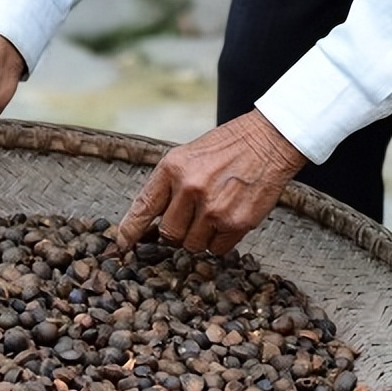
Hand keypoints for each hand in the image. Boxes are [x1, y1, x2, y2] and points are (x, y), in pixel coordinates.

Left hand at [117, 110, 308, 254]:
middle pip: (169, 234)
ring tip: (215, 213)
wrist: (269, 141)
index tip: (122, 244)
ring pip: (193, 245)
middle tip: (192, 219)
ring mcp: (213, 208)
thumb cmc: (228, 148)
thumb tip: (151, 223)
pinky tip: (230, 218)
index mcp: (172, 168)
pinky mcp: (236, 222)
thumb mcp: (188, 157)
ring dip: (201, 237)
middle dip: (177, 233)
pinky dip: (221, 241)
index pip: (143, 207)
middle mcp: (190, 188)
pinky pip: (217, 249)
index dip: (130, 231)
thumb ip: (169, 186)